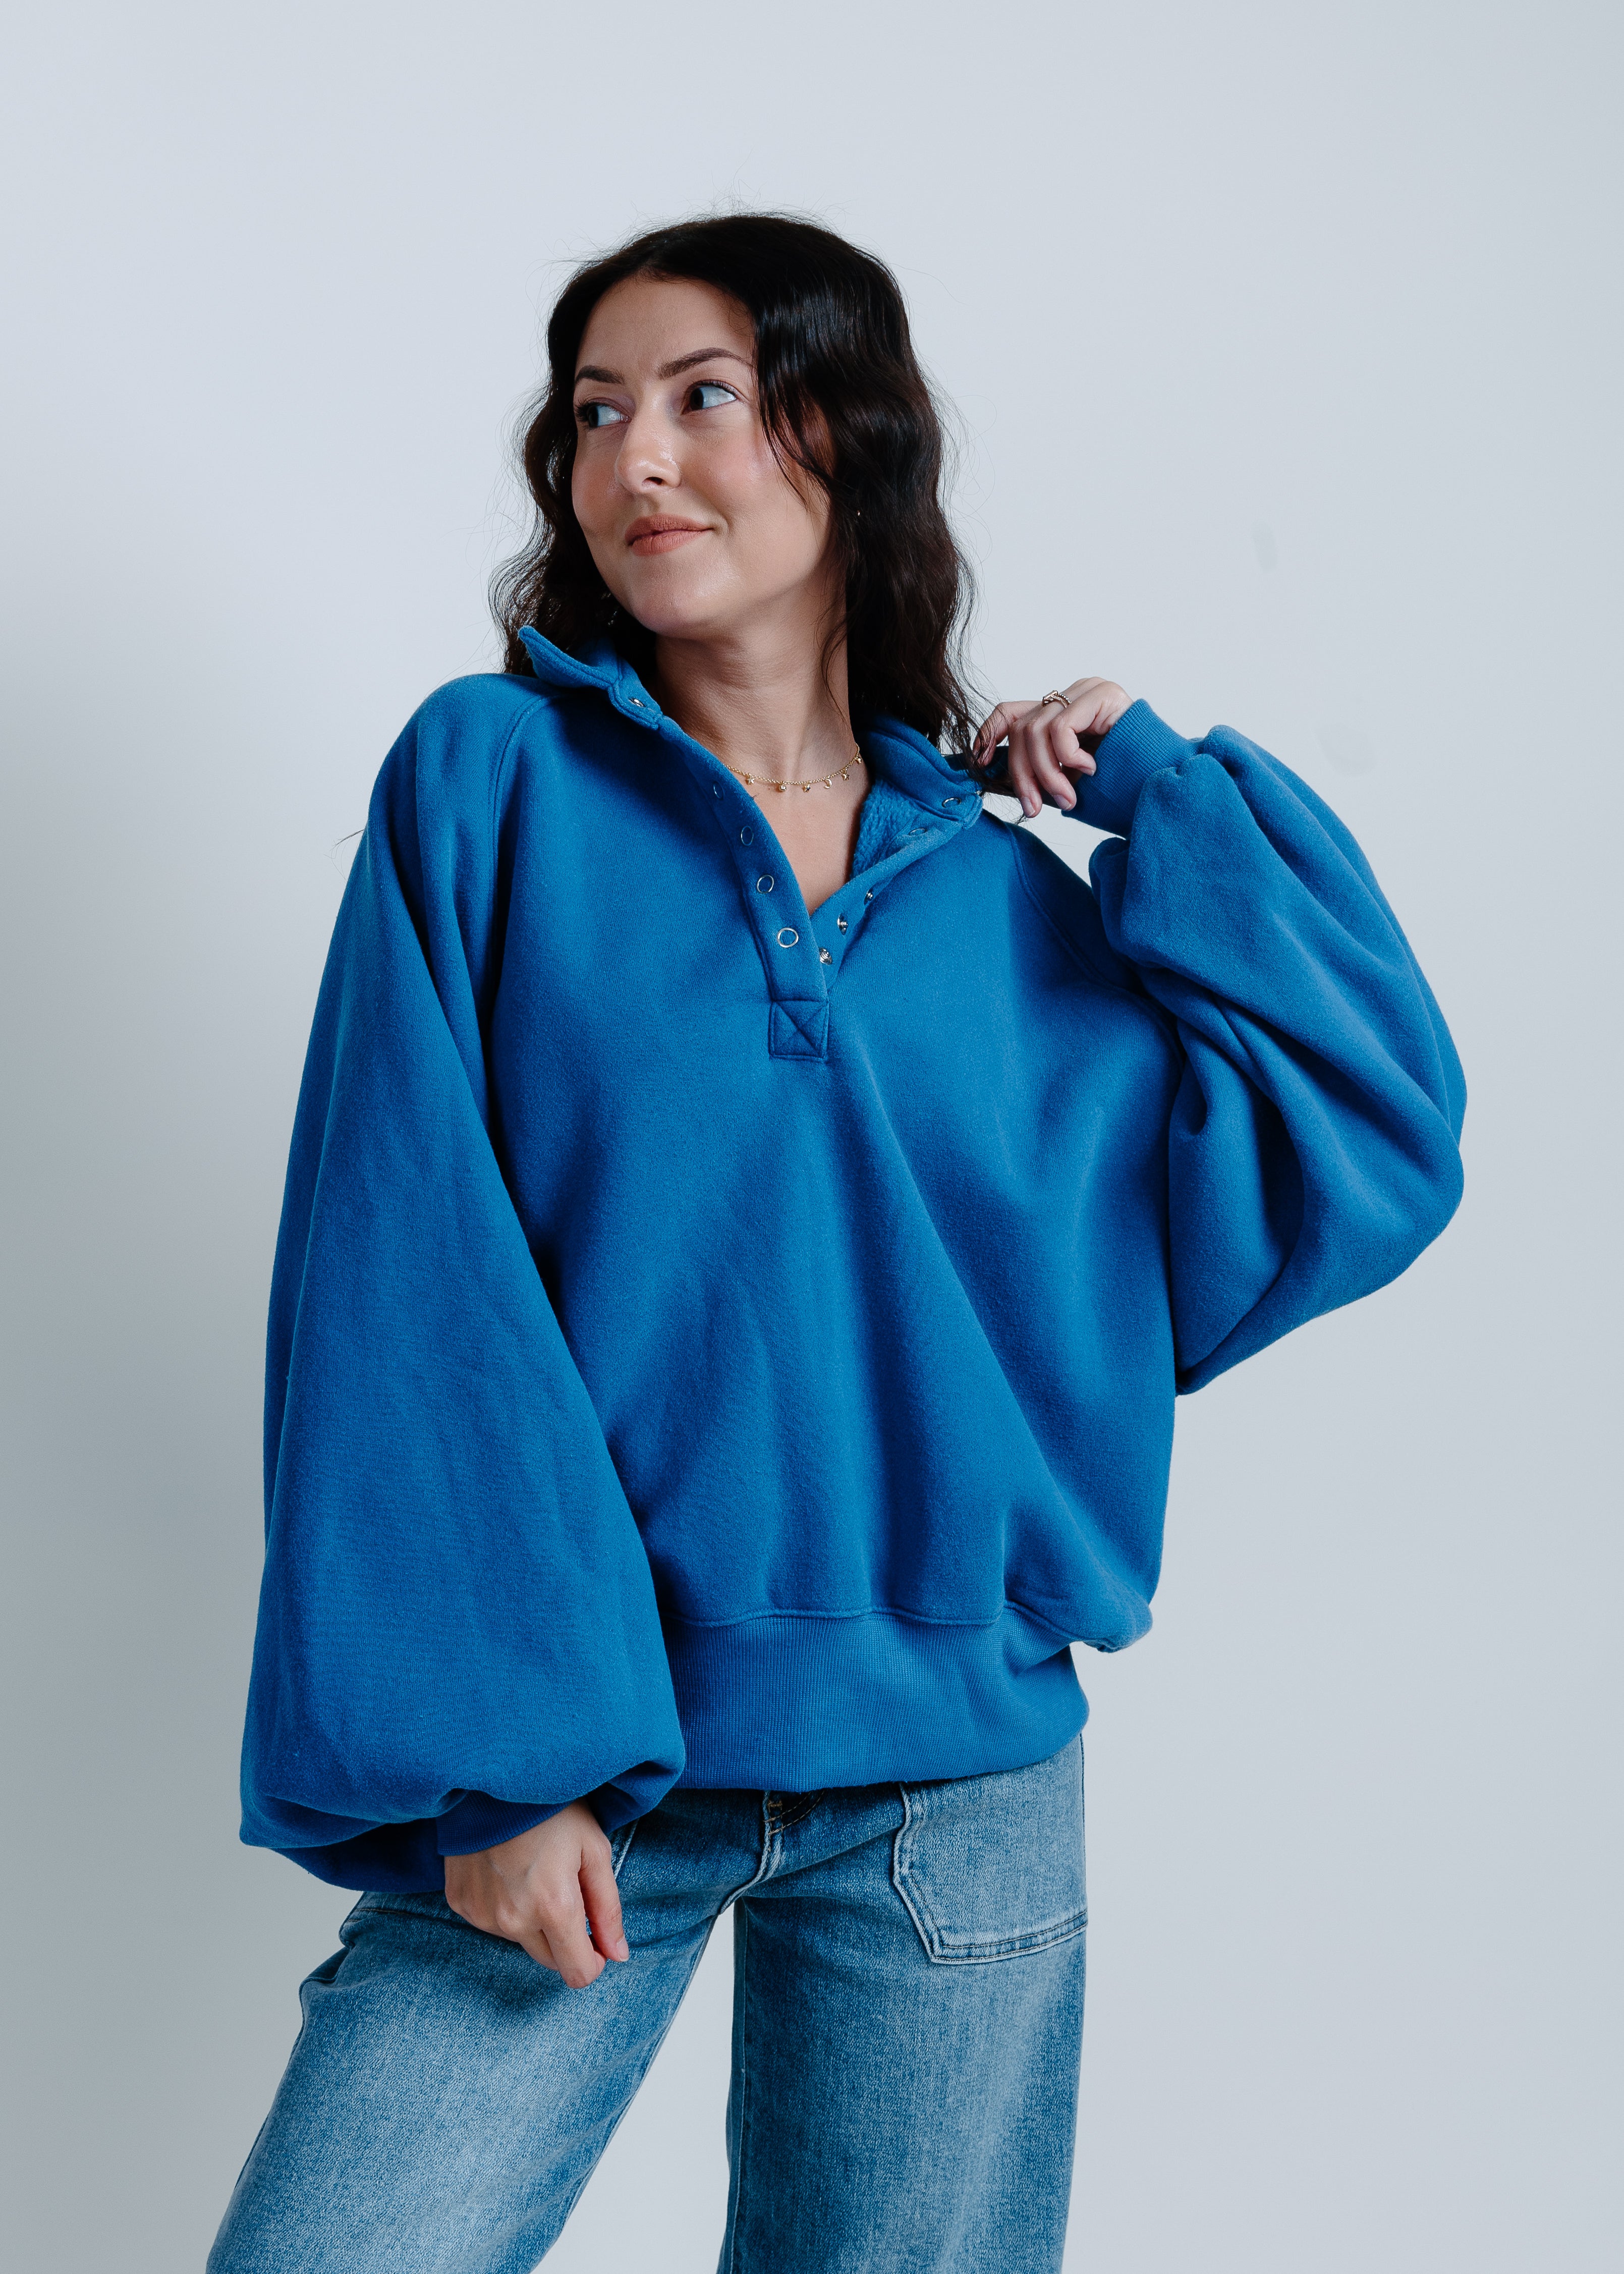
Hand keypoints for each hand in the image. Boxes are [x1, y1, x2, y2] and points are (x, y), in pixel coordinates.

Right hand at [443, 1802, 628, 1986]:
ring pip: (520, 1940)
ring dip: (532, 1920)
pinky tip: (507, 1870)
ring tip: (534, 1871)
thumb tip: (618, 1954)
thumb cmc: (551, 1808)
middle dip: (565, 1939)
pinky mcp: (460, 1903)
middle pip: (549, 1960)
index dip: (593, 1960)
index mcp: (554, 1907)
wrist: (493, 1777)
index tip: (596, 1940)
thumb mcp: (594, 1850)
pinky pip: (490, 1922)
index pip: (577, 1972)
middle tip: (567, 1892)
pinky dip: (503, 1906)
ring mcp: (482, 1913)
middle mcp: (514, 1919)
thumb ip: (608, 1908)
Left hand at [972, 679, 1131, 817]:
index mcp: (1060, 713)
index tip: (980, 763)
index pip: (1010, 712)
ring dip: (1047, 774)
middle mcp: (1071, 697)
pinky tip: (1090, 770)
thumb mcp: (1066, 780)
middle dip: (1022, 774)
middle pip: (1021, 726)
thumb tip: (992, 777)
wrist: (1160, 783)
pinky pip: (1062, 727)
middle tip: (1034, 808)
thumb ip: (1037, 772)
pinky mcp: (1103, 694)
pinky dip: (1068, 757)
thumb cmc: (1117, 784)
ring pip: (1037, 729)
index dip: (988, 734)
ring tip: (1069, 798)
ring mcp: (1087, 691)